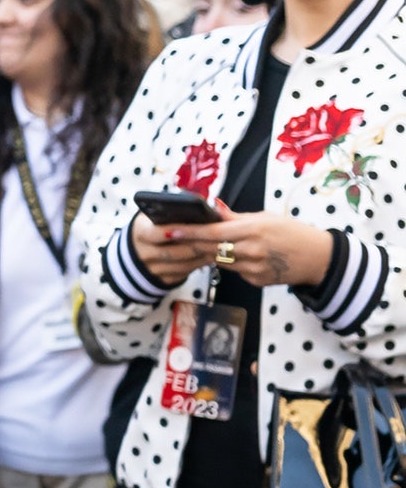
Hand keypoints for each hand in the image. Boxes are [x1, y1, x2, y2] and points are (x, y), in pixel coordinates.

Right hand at [130, 206, 226, 287]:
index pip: (157, 233)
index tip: (195, 225)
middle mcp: (143, 253)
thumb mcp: (156, 213)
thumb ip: (173, 207)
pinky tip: (209, 257)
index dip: (177, 230)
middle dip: (195, 245)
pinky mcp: (162, 280)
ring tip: (217, 248)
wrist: (139, 248)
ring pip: (181, 266)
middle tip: (214, 240)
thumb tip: (201, 203)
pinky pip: (183, 275)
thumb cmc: (154, 225)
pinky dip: (198, 266)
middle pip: (173, 253)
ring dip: (200, 258)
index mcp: (141, 232)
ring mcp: (152, 269)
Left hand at [185, 207, 331, 290]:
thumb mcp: (265, 217)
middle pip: (212, 249)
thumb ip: (236, 217)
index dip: (190, 232)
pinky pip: (234, 271)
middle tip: (174, 239)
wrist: (316, 258)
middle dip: (192, 244)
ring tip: (202, 244)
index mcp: (254, 229)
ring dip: (209, 253)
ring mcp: (253, 268)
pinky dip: (230, 263)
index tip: (172, 230)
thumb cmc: (291, 232)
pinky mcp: (255, 281)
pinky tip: (236, 256)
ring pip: (220, 261)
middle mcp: (252, 250)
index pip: (214, 231)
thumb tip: (214, 206)